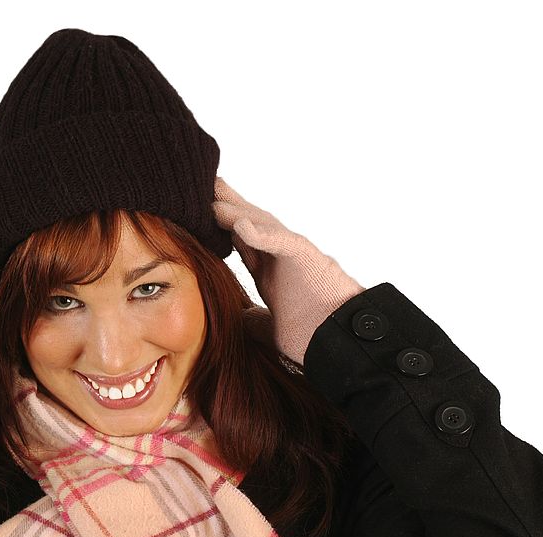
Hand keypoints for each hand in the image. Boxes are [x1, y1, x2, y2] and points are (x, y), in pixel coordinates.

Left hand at [212, 176, 364, 365]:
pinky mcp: (309, 260)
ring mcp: (295, 255)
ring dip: (238, 212)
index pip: (241, 241)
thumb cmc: (314, 335)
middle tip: (202, 186)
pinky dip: (263, 233)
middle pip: (250, 224)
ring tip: (214, 198)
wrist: (343, 344)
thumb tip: (240, 319)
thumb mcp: (272, 329)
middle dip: (227, 205)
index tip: (199, 212)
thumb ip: (255, 320)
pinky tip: (241, 225)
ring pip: (264, 225)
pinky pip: (284, 242)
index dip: (221, 226)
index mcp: (271, 272)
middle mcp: (281, 258)